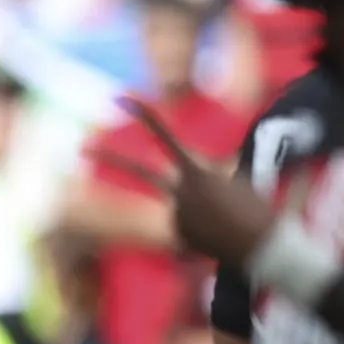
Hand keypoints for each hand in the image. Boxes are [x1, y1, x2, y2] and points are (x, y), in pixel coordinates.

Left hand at [110, 100, 281, 268]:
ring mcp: (174, 211)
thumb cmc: (258, 207)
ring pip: (182, 201)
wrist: (262, 245)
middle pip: (138, 170)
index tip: (121, 99)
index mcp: (196, 170)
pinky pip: (187, 222)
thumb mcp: (241, 178)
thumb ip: (224, 168)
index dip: (144, 115)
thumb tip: (225, 159)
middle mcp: (179, 189)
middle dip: (109, 158)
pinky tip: (221, 234)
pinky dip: (203, 226)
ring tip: (226, 217)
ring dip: (204, 208)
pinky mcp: (176, 232)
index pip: (165, 137)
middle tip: (80, 148)